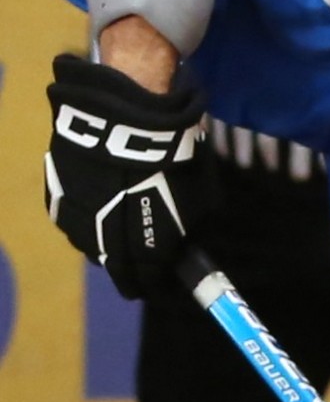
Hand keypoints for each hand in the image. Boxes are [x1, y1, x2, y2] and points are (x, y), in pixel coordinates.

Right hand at [45, 54, 215, 298]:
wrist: (125, 119)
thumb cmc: (172, 156)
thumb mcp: (200, 194)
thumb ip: (192, 224)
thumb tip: (189, 238)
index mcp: (143, 249)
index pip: (148, 282)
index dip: (156, 281)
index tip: (161, 279)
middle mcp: (104, 246)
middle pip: (116, 266)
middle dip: (130, 263)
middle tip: (141, 252)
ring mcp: (75, 224)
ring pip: (91, 243)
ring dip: (106, 236)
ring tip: (121, 217)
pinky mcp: (57, 200)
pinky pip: (74, 217)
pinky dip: (88, 213)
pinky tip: (101, 197)